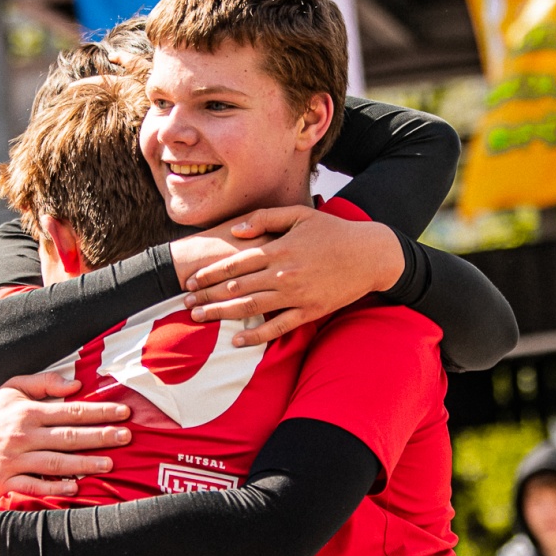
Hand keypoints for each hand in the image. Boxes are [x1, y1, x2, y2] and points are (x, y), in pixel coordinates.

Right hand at [0, 374, 129, 498]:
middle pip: (68, 436)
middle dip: (100, 436)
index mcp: (28, 411)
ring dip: (84, 464)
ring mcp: (13, 460)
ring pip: (55, 463)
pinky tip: (75, 487)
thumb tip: (76, 384)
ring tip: (109, 464)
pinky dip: (54, 487)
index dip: (99, 411)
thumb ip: (44, 383)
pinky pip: (33, 485)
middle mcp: (23, 435)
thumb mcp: (11, 388)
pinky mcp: (4, 481)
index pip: (71, 411)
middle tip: (126, 437)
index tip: (124, 413)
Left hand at [180, 208, 405, 346]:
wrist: (370, 255)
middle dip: (208, 296)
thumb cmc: (333, 232)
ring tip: (199, 319)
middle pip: (236, 288)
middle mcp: (283, 274)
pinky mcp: (309, 312)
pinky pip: (278, 327)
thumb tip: (236, 231)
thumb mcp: (299, 214)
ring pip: (251, 308)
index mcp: (278, 249)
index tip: (192, 281)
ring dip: (222, 314)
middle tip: (186, 304)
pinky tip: (237, 340)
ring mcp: (296, 295)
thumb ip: (265, 219)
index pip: (235, 264)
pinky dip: (256, 335)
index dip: (210, 273)